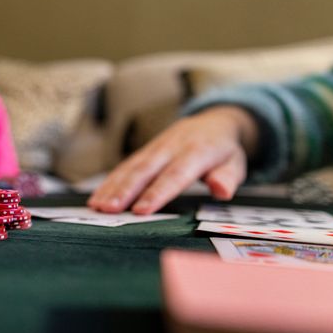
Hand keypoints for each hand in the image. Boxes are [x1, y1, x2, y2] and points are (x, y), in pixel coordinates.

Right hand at [87, 106, 258, 214]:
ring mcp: (153, 149)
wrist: (209, 123)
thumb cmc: (222, 150)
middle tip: (108, 209)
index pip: (174, 175)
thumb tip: (222, 190)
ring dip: (111, 188)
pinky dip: (109, 183)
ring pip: (130, 168)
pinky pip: (123, 168)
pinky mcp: (143, 153)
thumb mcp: (236, 162)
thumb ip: (229, 177)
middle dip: (124, 191)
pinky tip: (96, 198)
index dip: (157, 193)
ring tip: (97, 206)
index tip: (141, 210)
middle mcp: (170, 148)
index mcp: (196, 152)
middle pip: (144, 171)